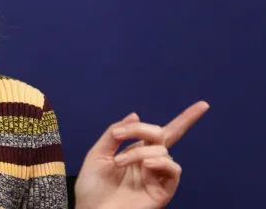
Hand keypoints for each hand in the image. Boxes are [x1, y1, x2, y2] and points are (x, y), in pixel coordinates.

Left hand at [75, 101, 209, 208]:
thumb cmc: (91, 186)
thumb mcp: (97, 154)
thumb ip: (114, 134)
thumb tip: (135, 115)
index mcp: (136, 152)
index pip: (162, 133)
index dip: (185, 119)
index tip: (203, 105)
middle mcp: (150, 162)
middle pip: (162, 135)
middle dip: (141, 129)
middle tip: (119, 136)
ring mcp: (157, 177)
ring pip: (162, 152)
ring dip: (139, 152)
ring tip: (119, 163)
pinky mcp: (163, 191)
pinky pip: (174, 171)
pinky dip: (161, 162)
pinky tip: (144, 165)